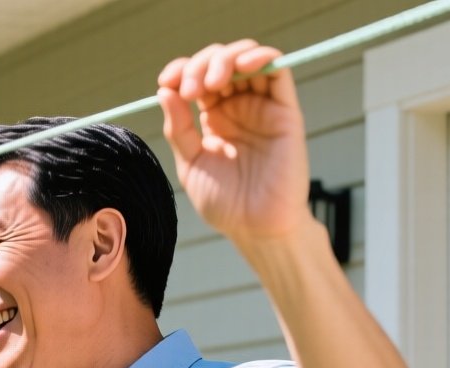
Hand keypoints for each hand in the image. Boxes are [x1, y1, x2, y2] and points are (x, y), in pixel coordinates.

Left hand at [156, 40, 311, 241]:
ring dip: (225, 59)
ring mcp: (263, 107)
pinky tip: (242, 65)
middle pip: (220, 61)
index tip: (165, 83)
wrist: (256, 228)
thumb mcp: (190, 163)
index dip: (181, 70)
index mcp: (215, 117)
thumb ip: (178, 128)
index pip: (198, 76)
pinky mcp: (285, 112)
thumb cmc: (225, 203)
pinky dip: (261, 57)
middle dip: (199, 66)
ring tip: (210, 83)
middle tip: (188, 90)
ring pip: (247, 58)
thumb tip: (163, 91)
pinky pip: (279, 70)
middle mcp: (239, 107)